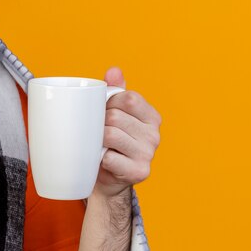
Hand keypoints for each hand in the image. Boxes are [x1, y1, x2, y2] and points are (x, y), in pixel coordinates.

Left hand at [93, 67, 162, 200]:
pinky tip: (102, 160)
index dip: (108, 102)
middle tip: (96, 132)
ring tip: (98, 145)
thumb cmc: (109, 142)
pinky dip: (99, 158)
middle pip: (115, 116)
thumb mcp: (114, 114)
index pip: (128, 98)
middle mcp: (154, 135)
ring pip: (110, 135)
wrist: (107, 179)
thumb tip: (114, 70)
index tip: (102, 111)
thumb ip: (115, 90)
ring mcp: (148, 154)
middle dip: (99, 123)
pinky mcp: (139, 171)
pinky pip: (109, 157)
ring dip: (96, 140)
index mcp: (152, 117)